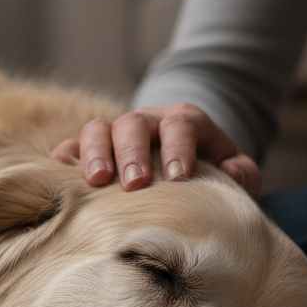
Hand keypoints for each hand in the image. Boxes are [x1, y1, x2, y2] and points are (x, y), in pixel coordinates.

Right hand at [52, 103, 260, 195]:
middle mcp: (148, 121)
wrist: (184, 166)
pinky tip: (64, 177)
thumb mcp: (236, 170)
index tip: (179, 177)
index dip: (179, 148)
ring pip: (99, 129)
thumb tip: (232, 173)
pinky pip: (72, 146)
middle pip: (135, 124)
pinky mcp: (92, 150)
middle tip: (135, 184)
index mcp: (185, 121)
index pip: (181, 124)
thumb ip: (243, 173)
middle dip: (133, 153)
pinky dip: (66, 158)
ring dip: (96, 153)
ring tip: (97, 181)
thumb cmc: (212, 171)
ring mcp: (117, 134)